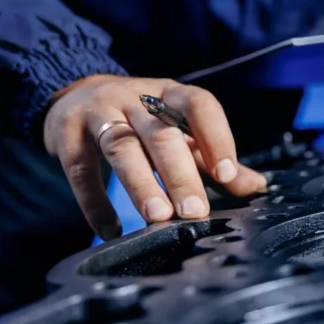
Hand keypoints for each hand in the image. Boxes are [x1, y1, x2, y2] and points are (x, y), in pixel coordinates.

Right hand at [43, 75, 266, 239]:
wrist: (73, 97)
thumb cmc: (139, 120)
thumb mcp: (178, 130)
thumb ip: (213, 159)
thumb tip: (257, 187)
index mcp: (170, 94)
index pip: (199, 105)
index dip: (216, 137)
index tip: (227, 174)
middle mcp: (135, 97)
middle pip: (161, 133)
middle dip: (180, 174)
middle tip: (195, 211)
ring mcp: (99, 112)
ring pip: (122, 147)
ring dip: (141, 184)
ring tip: (157, 217)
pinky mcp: (66, 134)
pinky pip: (80, 169)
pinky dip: (94, 202)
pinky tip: (109, 229)